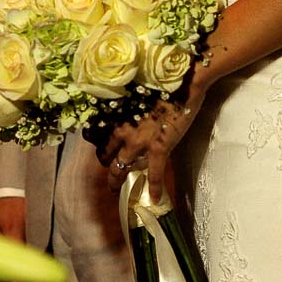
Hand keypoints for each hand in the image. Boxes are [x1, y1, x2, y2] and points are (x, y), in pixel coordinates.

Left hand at [97, 81, 207, 198]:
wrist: (182, 83)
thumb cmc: (161, 83)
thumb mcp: (137, 95)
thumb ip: (130, 109)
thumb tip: (130, 113)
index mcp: (117, 115)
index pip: (98, 136)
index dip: (99, 146)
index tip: (102, 151)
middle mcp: (123, 131)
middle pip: (105, 154)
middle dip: (105, 164)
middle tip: (108, 172)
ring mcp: (139, 142)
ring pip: (120, 168)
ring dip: (116, 180)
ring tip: (116, 189)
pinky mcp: (159, 149)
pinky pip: (155, 175)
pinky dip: (155, 188)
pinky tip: (155, 199)